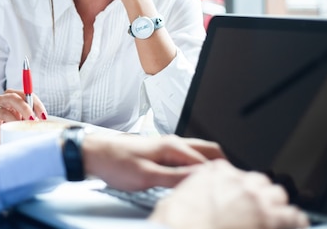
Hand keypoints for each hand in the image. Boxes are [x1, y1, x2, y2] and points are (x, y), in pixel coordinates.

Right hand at [0, 90, 47, 142]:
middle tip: (32, 119)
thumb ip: (30, 115)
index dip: (36, 104)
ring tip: (21, 128)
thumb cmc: (7, 122)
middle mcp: (1, 99)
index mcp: (12, 95)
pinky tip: (9, 133)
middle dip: (25, 108)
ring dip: (15, 121)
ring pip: (4, 112)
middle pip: (14, 98)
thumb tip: (42, 122)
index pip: (26, 94)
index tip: (43, 116)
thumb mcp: (21, 117)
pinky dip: (6, 129)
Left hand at [81, 134, 224, 190]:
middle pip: (207, 150)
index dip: (222, 173)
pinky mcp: (159, 151)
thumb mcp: (147, 176)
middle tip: (232, 181)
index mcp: (172, 146)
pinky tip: (194, 177)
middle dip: (222, 163)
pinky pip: (186, 156)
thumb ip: (175, 177)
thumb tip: (200, 178)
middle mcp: (171, 142)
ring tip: (217, 181)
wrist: (94, 153)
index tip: (233, 185)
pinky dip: (196, 165)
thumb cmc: (116, 162)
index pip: (207, 160)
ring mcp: (165, 145)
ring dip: (209, 164)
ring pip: (197, 152)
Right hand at [150, 159, 309, 228]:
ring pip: (279, 197)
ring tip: (271, 223)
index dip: (236, 188)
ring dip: (276, 209)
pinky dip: (293, 224)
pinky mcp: (274, 222)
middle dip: (258, 197)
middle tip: (253, 214)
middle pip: (260, 183)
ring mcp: (258, 202)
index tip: (235, 199)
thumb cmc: (177, 228)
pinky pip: (296, 217)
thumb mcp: (170, 204)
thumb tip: (189, 198)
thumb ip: (187, 194)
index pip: (234, 173)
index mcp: (213, 175)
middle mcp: (238, 184)